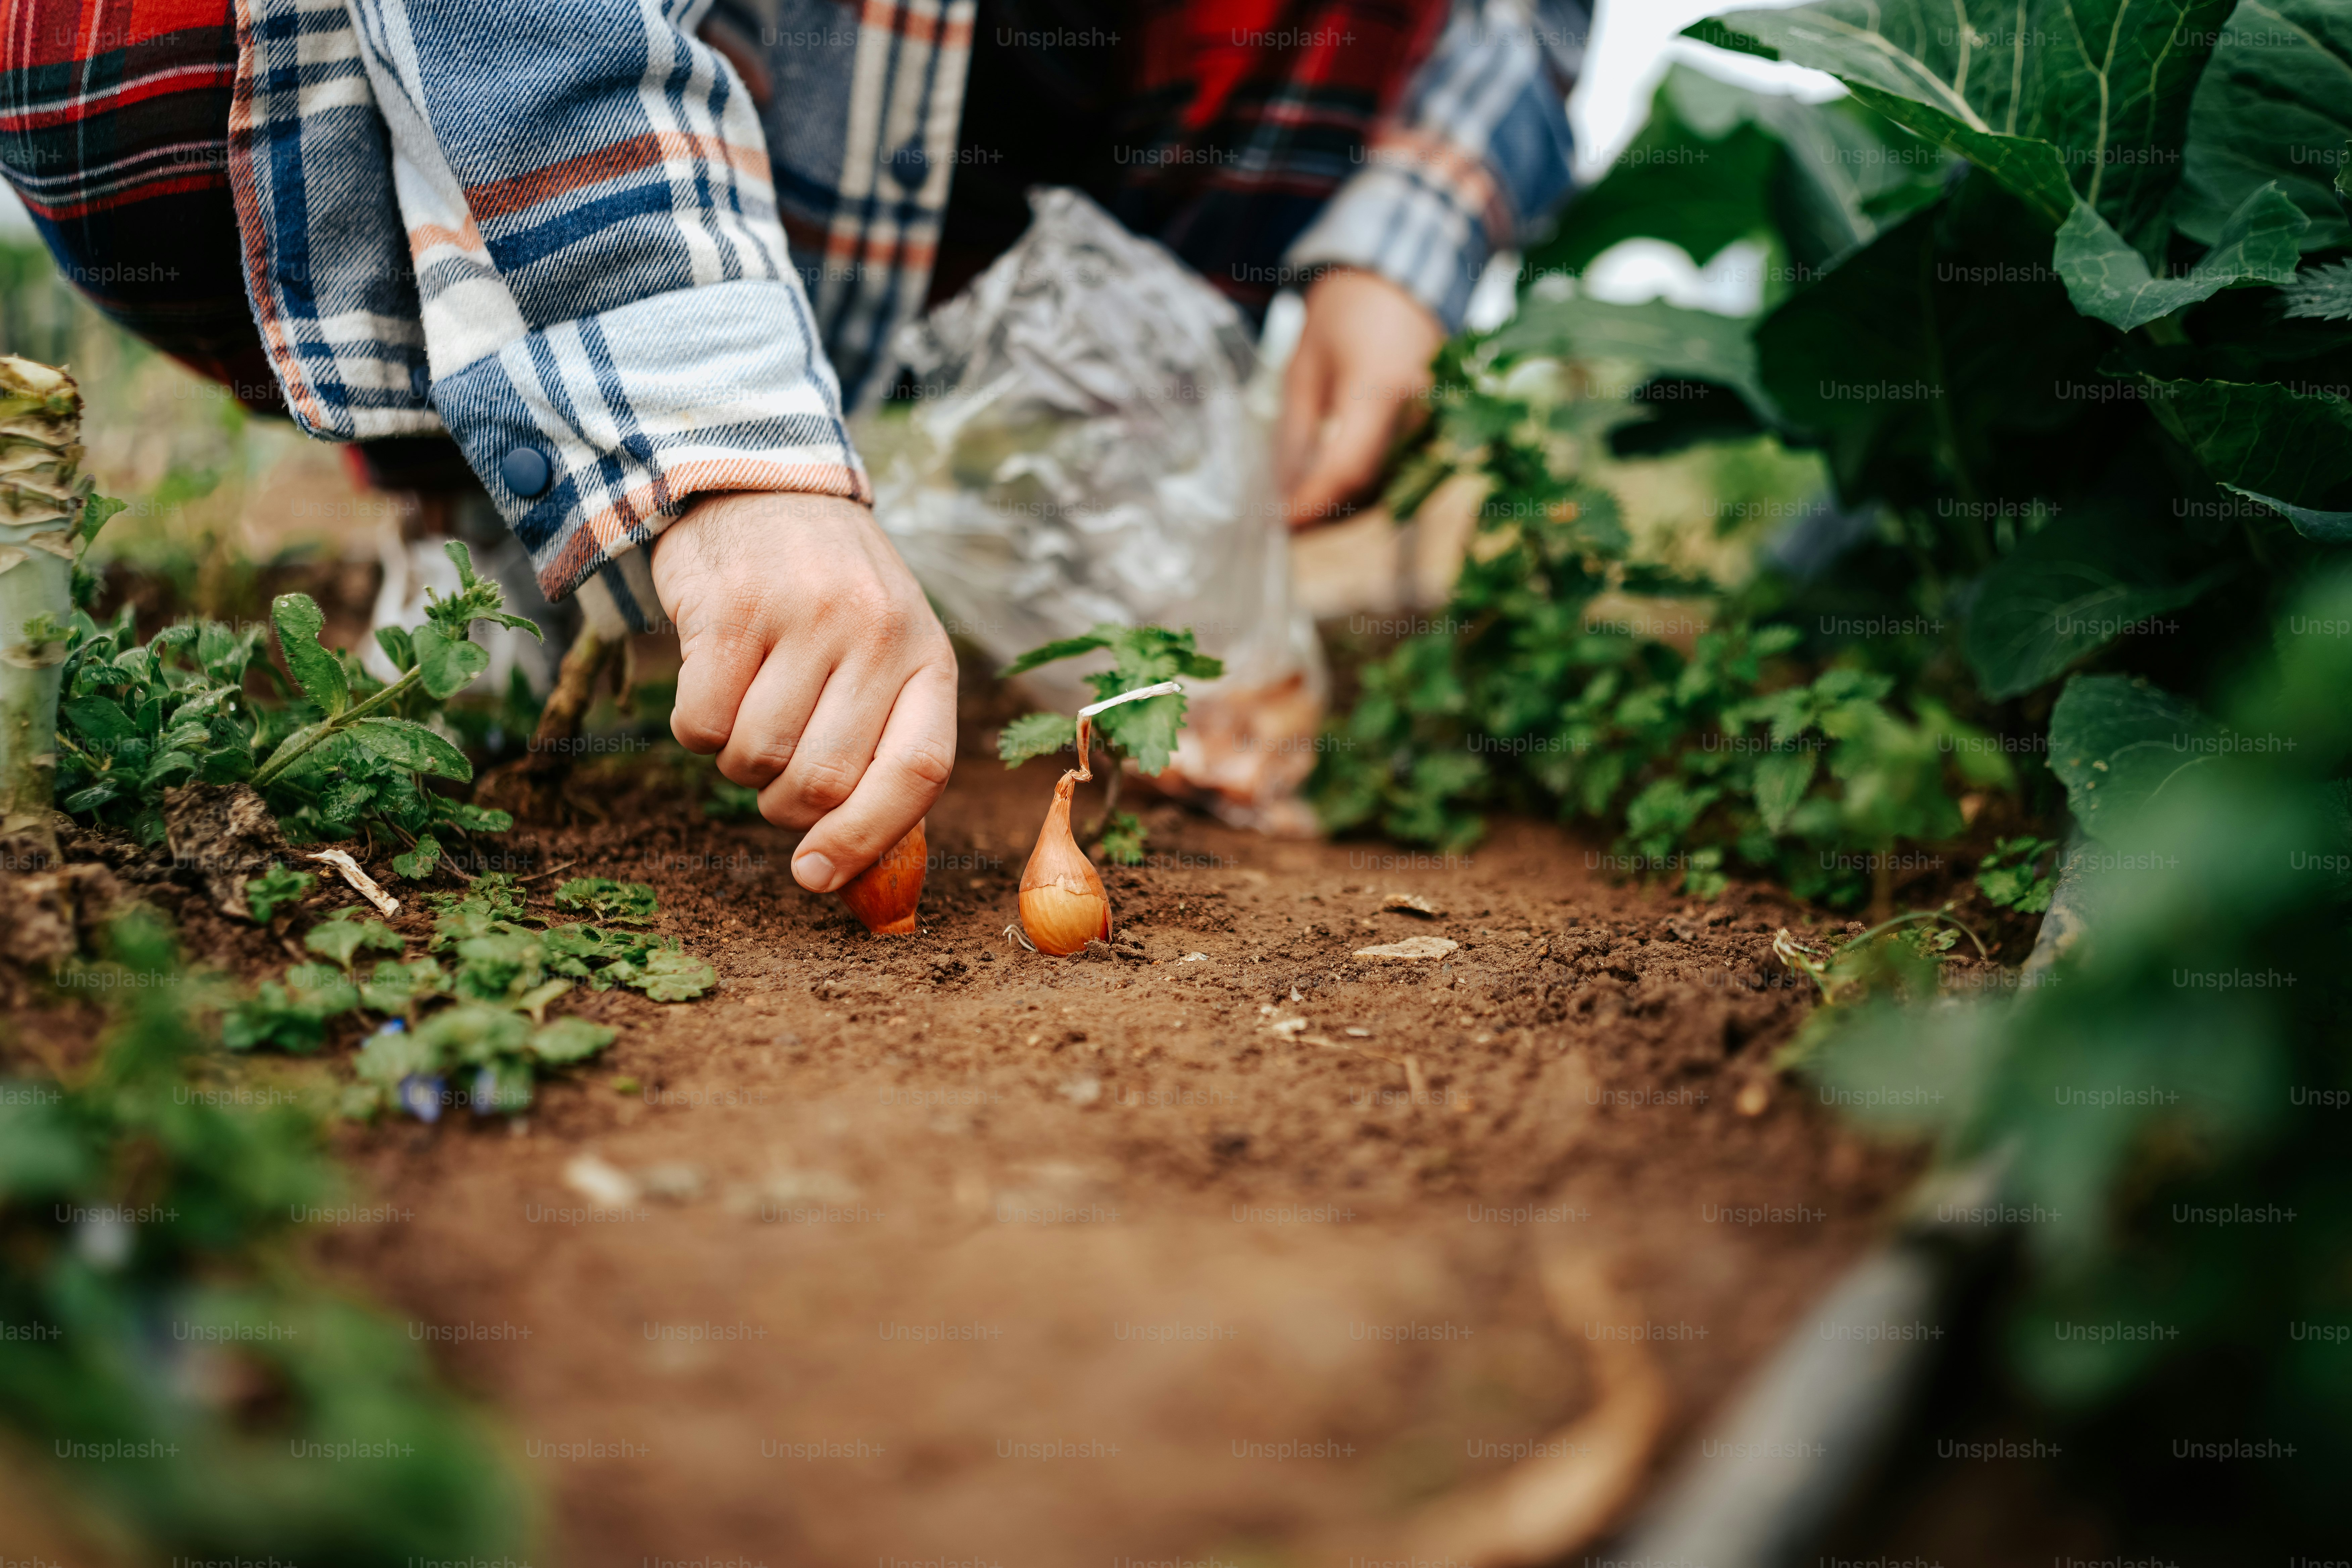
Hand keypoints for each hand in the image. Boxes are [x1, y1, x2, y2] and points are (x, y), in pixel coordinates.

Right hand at [651, 492, 956, 893]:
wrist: (763, 487)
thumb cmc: (828, 601)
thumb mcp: (882, 656)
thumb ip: (879, 747)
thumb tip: (840, 871)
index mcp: (928, 656)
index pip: (918, 771)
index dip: (869, 837)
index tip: (818, 877)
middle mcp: (876, 632)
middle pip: (825, 778)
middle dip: (786, 803)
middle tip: (774, 773)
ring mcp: (805, 615)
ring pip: (756, 758)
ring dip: (737, 762)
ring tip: (748, 710)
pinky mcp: (731, 607)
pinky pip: (701, 723)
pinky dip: (696, 729)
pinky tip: (711, 683)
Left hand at [1276, 267, 1445, 529]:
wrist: (1402, 282)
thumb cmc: (1345, 315)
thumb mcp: (1304, 368)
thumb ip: (1295, 435)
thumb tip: (1282, 496)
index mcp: (1379, 387)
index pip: (1347, 469)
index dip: (1312, 505)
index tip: (1278, 525)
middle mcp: (1418, 413)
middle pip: (1369, 489)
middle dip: (1324, 516)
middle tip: (1281, 525)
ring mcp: (1434, 425)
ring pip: (1387, 490)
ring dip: (1344, 510)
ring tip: (1301, 512)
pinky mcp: (1437, 431)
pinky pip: (1401, 476)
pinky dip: (1366, 492)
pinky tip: (1333, 492)